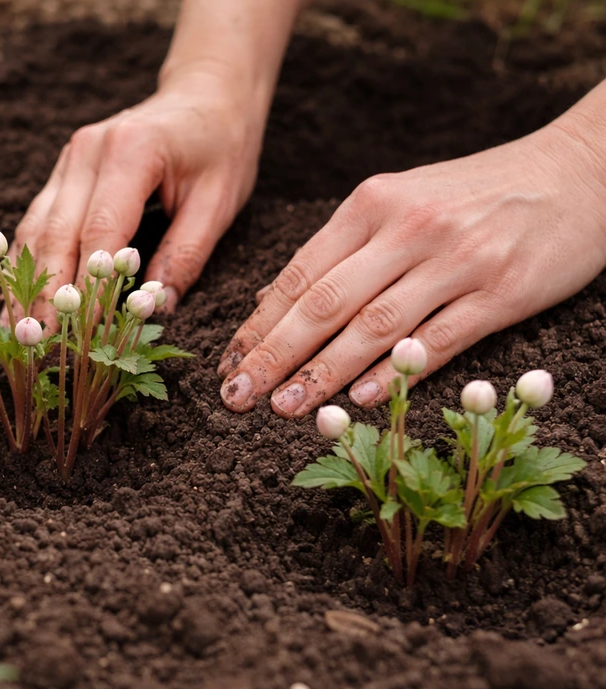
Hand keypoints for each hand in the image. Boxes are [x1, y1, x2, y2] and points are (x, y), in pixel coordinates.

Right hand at [6, 63, 267, 327]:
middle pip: (55, 233)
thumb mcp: (220, 200)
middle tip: (36, 344)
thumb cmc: (220, 147)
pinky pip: (36, 223)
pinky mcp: (62, 172)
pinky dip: (26, 264)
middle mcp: (87, 151)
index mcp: (132, 151)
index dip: (88, 288)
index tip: (82, 335)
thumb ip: (187, 254)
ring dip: (24, 284)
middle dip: (44, 294)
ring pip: (35, 229)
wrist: (206, 94)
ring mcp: (68, 159)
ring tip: (19, 333)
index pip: (100, 232)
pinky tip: (18, 301)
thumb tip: (158, 308)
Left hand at [218, 117, 605, 416]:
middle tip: (237, 396)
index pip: (299, 273)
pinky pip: (439, 339)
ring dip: (324, 373)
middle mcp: (407, 228)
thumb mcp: (400, 201)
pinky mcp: (502, 291)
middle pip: (324, 302)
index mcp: (372, 203)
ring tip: (285, 408)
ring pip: (374, 325)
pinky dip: (397, 372)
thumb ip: (340, 250)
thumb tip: (270, 302)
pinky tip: (361, 400)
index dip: (258, 324)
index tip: (228, 363)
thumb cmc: (476, 193)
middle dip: (274, 355)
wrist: (580, 169)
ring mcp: (456, 259)